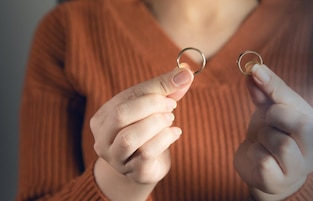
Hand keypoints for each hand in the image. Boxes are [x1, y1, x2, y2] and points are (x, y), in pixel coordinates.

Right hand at [90, 65, 193, 199]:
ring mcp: (116, 158)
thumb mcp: (154, 108)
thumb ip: (166, 89)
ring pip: (130, 138)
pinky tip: (175, 133)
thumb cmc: (147, 132)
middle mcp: (103, 139)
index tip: (177, 84)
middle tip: (171, 106)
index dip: (154, 89)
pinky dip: (165, 138)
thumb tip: (186, 72)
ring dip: (156, 124)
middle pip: (120, 115)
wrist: (144, 169)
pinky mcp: (134, 172)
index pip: (126, 96)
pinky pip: (146, 154)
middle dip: (151, 105)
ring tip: (170, 120)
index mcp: (103, 117)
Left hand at [234, 64, 312, 200]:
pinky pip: (264, 161)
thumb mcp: (271, 109)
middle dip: (276, 116)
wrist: (263, 170)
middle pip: (301, 125)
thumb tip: (254, 70)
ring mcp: (298, 170)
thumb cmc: (273, 135)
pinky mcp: (278, 182)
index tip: (256, 71)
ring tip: (264, 140)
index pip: (299, 103)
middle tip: (269, 119)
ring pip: (281, 143)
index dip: (275, 86)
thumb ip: (266, 91)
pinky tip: (259, 156)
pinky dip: (255, 153)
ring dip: (264, 137)